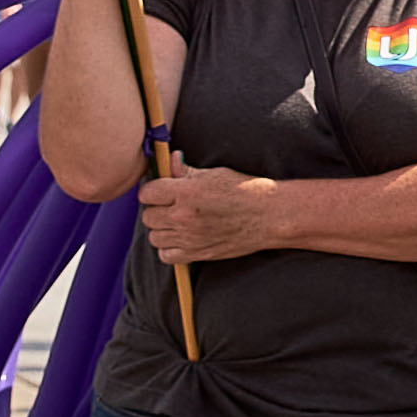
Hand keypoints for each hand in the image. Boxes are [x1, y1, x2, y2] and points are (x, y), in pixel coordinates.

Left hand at [136, 161, 288, 261]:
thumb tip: (170, 161)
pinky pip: (165, 255)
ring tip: (177, 222)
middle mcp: (184, 216)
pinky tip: (181, 238)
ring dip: (162, 229)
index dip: (152, 190)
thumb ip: (186, 171)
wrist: (269, 216)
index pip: (147, 193)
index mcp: (186, 192)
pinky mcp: (197, 254)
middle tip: (171, 205)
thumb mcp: (214, 174)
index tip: (161, 190)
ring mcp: (189, 238)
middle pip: (148, 216)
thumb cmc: (245, 190)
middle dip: (156, 209)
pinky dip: (169, 248)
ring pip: (154, 236)